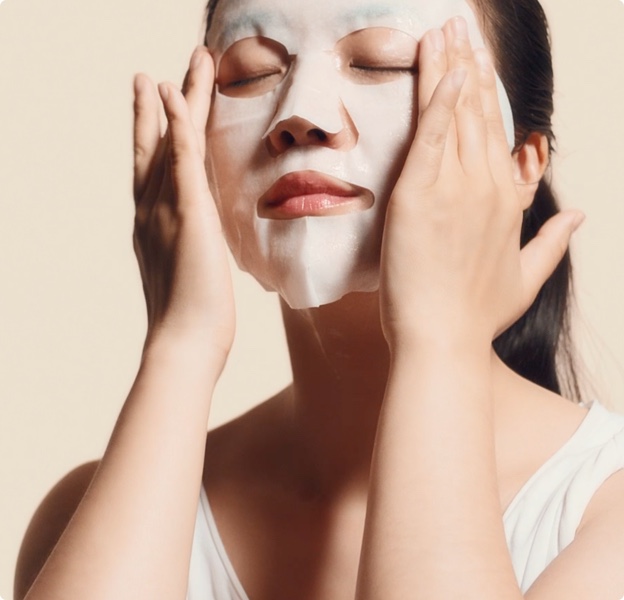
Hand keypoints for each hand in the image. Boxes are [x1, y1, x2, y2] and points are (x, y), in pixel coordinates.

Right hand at [133, 47, 234, 364]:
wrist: (185, 344)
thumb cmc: (193, 320)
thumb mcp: (189, 278)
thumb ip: (191, 254)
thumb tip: (202, 249)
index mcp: (155, 224)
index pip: (154, 171)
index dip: (154, 138)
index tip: (156, 109)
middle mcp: (152, 210)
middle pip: (155, 146)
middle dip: (159, 108)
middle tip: (154, 74)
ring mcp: (165, 210)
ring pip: (172, 141)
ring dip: (179, 98)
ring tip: (189, 62)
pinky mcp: (187, 214)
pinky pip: (182, 159)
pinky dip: (178, 124)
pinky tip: (176, 94)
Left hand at [379, 17, 582, 350]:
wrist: (443, 342)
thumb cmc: (476, 316)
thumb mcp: (526, 277)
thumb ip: (553, 241)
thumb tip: (578, 213)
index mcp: (508, 202)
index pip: (499, 135)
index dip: (489, 95)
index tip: (480, 65)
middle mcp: (487, 187)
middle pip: (480, 114)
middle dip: (470, 66)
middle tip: (461, 28)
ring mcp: (456, 188)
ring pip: (457, 114)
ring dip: (450, 67)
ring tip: (445, 30)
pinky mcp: (419, 195)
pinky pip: (432, 134)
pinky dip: (436, 96)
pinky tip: (438, 63)